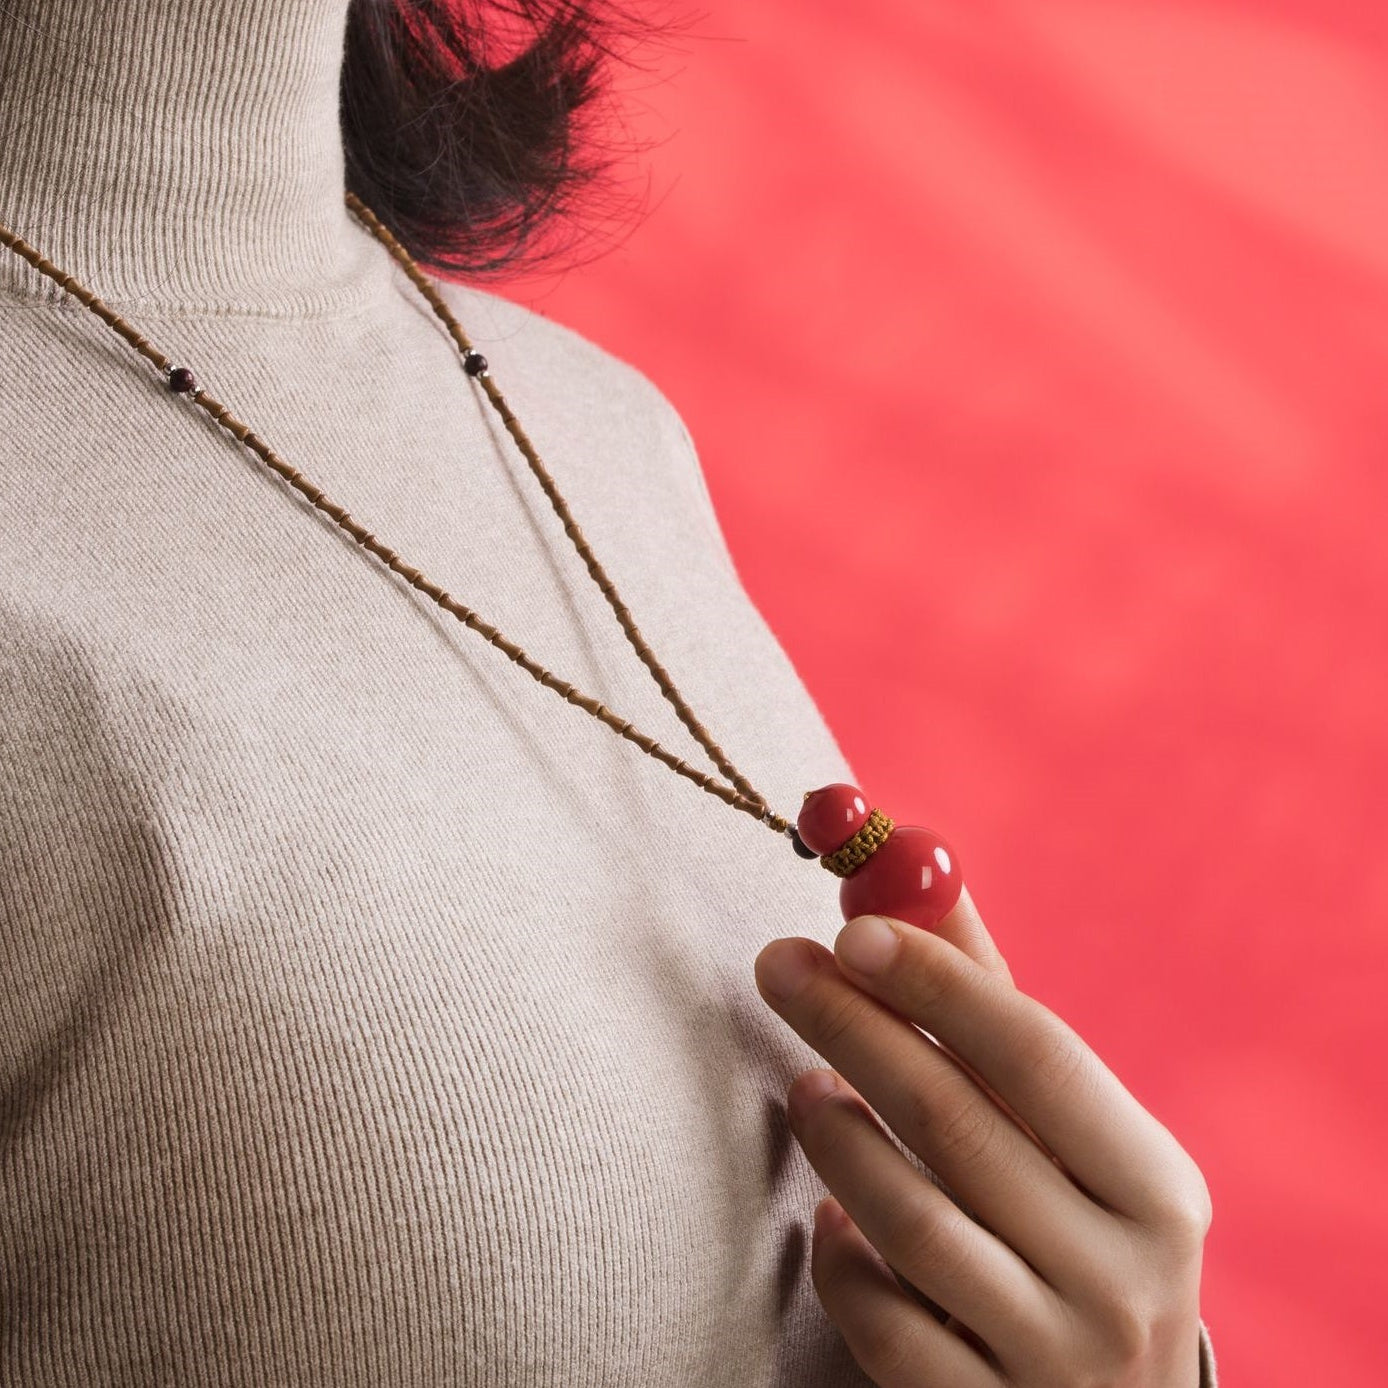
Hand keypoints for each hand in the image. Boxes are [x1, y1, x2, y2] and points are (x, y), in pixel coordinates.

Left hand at [753, 887, 1210, 1386]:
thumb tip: (903, 877)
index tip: (853, 928)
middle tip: (778, 965)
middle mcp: (1123, 1278)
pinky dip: (841, 1262)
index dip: (939, 982)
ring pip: (915, 1225)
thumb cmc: (1075, 1226)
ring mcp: (1055, 1362)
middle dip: (856, 1028)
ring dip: (838, 1139)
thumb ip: (989, 1005)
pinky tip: (827, 1218)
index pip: (1038, 1055)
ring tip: (801, 1087)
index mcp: (1156, 1186)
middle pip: (959, 1124)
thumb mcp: (1066, 1132)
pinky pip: (884, 1327)